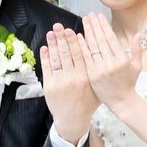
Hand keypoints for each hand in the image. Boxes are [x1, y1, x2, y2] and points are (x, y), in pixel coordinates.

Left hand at [41, 23, 98, 143]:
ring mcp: (61, 82)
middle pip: (68, 53)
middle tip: (59, 26)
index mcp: (87, 76)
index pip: (81, 54)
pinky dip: (46, 57)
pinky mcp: (50, 86)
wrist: (74, 120)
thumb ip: (100, 71)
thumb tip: (102, 53)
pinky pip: (47, 68)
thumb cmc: (89, 103)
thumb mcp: (99, 88)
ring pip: (57, 58)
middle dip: (63, 38)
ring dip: (53, 44)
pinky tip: (45, 47)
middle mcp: (75, 78)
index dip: (76, 41)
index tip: (73, 30)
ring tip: (51, 32)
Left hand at [79, 13, 141, 113]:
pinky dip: (82, 46)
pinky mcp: (92, 75)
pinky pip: (86, 58)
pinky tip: (78, 36)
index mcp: (122, 59)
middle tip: (89, 14)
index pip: (111, 38)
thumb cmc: (129, 83)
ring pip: (92, 47)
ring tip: (84, 21)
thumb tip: (137, 34)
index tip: (99, 16)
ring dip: (87, 32)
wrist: (121, 101)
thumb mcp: (137, 66)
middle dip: (94, 25)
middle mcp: (111, 63)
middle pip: (100, 40)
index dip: (104, 26)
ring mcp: (101, 69)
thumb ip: (137, 50)